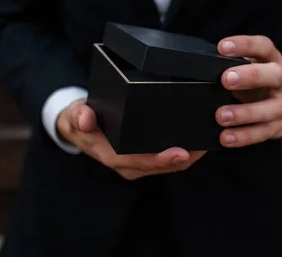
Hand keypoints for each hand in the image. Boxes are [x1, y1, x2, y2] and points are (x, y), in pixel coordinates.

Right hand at [57, 100, 205, 179]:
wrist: (78, 126)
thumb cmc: (80, 119)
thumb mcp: (75, 115)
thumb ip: (79, 116)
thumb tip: (86, 120)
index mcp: (110, 155)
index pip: (137, 161)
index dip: (159, 159)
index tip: (180, 153)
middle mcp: (126, 164)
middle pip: (158, 166)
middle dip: (182, 159)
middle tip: (204, 146)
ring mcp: (136, 163)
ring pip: (166, 166)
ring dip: (187, 158)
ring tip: (207, 144)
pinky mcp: (143, 158)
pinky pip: (166, 160)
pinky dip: (183, 154)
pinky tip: (197, 143)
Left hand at [215, 35, 281, 147]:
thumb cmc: (258, 81)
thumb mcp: (250, 66)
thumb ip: (231, 65)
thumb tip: (200, 67)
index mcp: (272, 60)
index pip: (263, 46)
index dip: (245, 45)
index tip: (222, 47)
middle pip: (273, 75)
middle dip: (250, 76)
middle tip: (226, 80)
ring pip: (271, 109)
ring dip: (245, 113)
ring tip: (221, 116)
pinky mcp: (281, 126)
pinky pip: (264, 132)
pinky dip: (244, 136)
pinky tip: (226, 137)